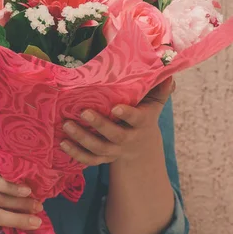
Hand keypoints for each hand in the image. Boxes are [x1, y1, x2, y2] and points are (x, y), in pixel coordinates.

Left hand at [60, 77, 175, 165]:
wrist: (141, 146)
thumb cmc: (144, 115)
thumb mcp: (154, 103)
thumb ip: (160, 89)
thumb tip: (169, 73)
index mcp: (141, 122)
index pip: (136, 119)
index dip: (127, 114)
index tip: (116, 108)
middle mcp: (128, 139)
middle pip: (115, 136)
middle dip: (99, 125)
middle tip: (83, 112)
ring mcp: (115, 151)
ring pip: (99, 149)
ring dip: (82, 139)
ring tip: (67, 126)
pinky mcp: (103, 158)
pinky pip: (89, 160)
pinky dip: (76, 154)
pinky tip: (63, 143)